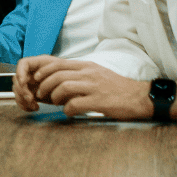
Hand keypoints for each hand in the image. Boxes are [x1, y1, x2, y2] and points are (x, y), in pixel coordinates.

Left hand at [16, 56, 150, 117]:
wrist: (139, 97)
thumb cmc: (116, 88)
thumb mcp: (97, 74)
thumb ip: (79, 75)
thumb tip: (57, 81)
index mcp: (87, 66)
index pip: (58, 63)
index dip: (43, 72)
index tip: (37, 80)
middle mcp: (89, 73)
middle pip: (57, 75)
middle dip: (44, 86)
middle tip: (42, 95)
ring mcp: (94, 87)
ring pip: (63, 87)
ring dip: (54, 97)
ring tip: (55, 104)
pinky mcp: (99, 101)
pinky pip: (75, 104)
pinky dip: (68, 110)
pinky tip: (70, 112)